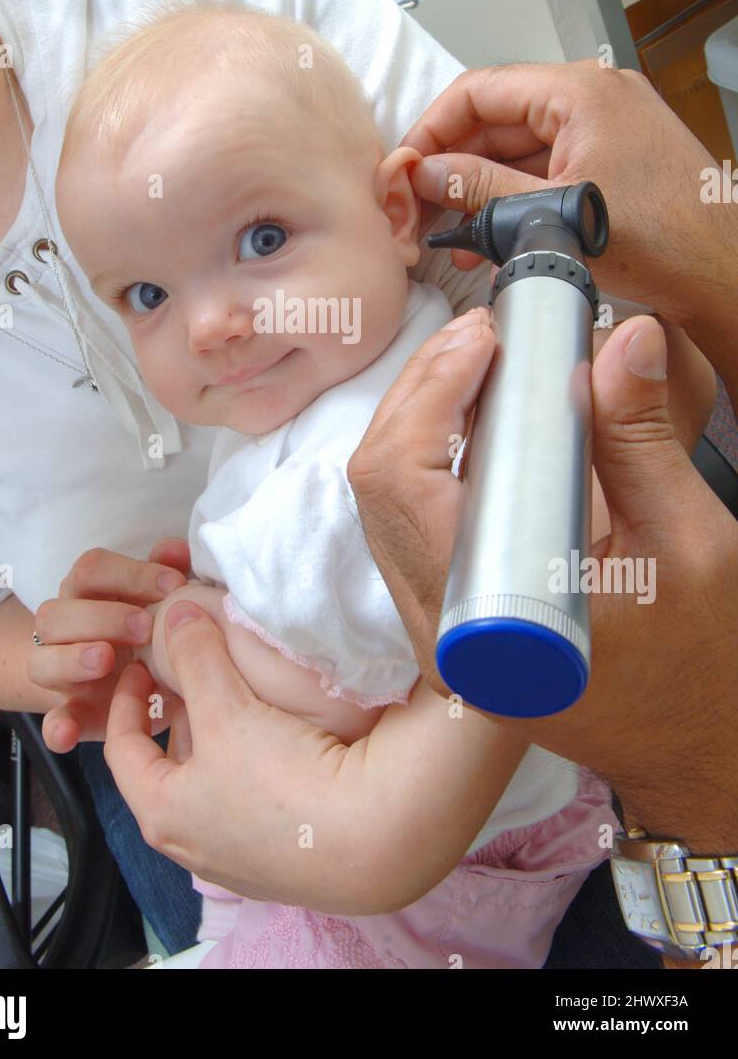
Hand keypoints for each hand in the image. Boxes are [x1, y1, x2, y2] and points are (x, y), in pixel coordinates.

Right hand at [31, 538, 189, 752]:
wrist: (134, 685)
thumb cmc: (149, 634)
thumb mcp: (160, 603)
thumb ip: (166, 573)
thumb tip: (176, 549)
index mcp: (88, 593)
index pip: (92, 568)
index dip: (131, 572)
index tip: (174, 585)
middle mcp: (64, 629)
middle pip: (57, 612)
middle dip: (102, 616)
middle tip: (145, 626)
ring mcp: (61, 674)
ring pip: (41, 661)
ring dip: (72, 659)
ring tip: (105, 659)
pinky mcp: (70, 715)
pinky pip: (51, 722)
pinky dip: (57, 728)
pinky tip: (69, 733)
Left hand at [104, 607, 355, 908]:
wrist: (370, 838)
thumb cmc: (281, 779)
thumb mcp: (227, 709)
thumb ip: (196, 657)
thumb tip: (177, 614)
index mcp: (162, 814)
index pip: (122, 750)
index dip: (125, 701)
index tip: (141, 668)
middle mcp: (194, 845)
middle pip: (171, 766)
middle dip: (183, 717)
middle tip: (198, 675)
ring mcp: (241, 859)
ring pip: (215, 784)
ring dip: (221, 742)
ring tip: (242, 700)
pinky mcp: (285, 859)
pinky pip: (254, 802)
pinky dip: (254, 766)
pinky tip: (281, 741)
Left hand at [347, 308, 737, 852]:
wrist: (697, 744)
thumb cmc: (702, 665)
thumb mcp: (687, 544)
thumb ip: (642, 440)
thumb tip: (623, 341)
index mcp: (488, 625)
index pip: (402, 482)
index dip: (432, 392)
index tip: (484, 337)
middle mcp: (443, 637)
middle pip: (379, 484)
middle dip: (422, 391)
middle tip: (481, 336)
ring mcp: (438, 636)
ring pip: (384, 503)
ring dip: (420, 423)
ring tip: (478, 365)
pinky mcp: (449, 626)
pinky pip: (409, 526)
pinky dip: (431, 463)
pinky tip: (476, 424)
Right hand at [404, 60, 728, 332]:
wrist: (722, 274)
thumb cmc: (666, 242)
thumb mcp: (550, 213)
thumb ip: (479, 187)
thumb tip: (427, 173)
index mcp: (582, 92)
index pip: (480, 91)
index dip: (432, 130)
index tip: (407, 168)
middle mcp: (596, 98)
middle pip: (496, 119)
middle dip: (453, 167)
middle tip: (420, 206)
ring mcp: (607, 128)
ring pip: (519, 150)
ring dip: (480, 190)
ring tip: (452, 235)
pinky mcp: (614, 160)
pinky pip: (547, 169)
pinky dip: (514, 199)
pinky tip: (490, 237)